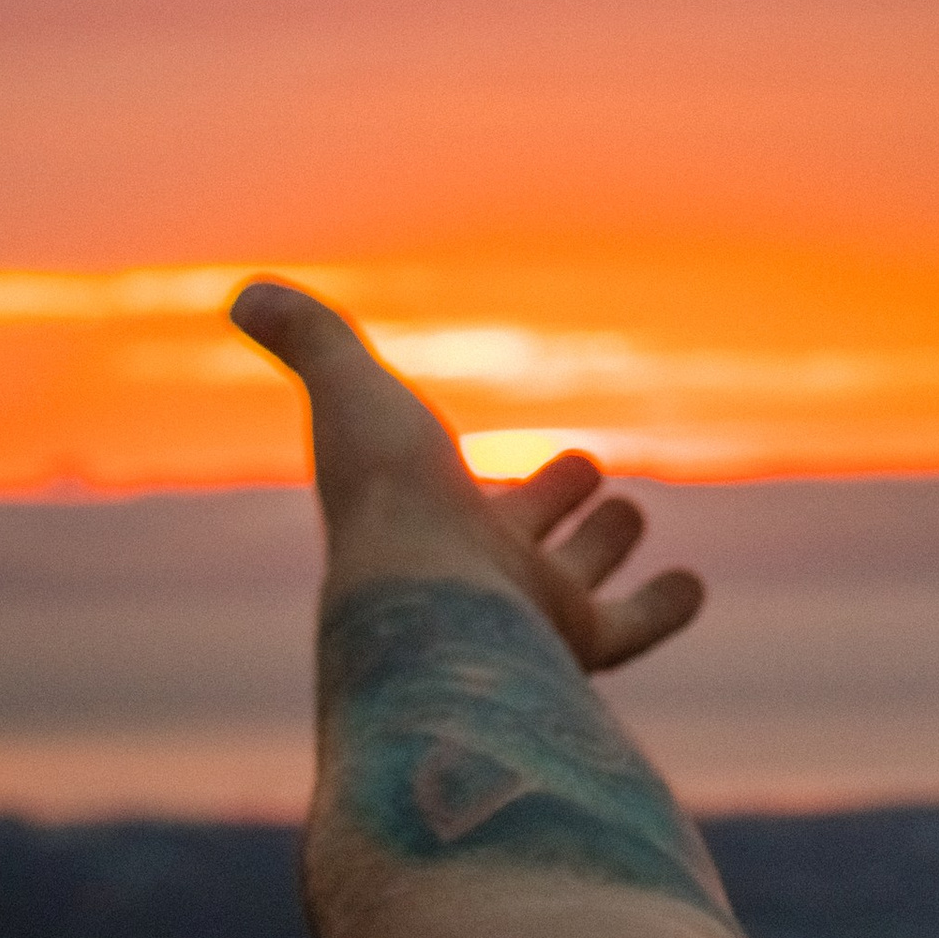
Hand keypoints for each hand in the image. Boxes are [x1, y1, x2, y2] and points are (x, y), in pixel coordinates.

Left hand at [229, 281, 704, 675]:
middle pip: (518, 532)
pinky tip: (692, 587)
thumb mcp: (351, 392)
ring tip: (634, 514)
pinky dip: (665, 606)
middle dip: (548, 501)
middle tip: (585, 469)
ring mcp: (523, 613)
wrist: (426, 605)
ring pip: (577, 581)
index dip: (475, 449)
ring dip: (605, 545)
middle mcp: (472, 567)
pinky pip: (629, 629)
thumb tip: (246, 293)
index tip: (489, 429)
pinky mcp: (575, 644)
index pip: (459, 479)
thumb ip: (314, 338)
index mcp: (425, 511)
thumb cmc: (387, 498)